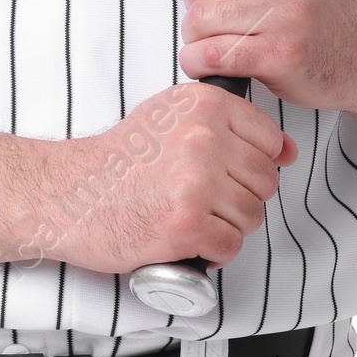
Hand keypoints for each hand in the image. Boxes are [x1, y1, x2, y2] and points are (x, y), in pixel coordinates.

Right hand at [26, 83, 296, 274]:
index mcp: (204, 106)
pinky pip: (230, 246)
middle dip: (240, 197)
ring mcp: (196, 183)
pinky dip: (212, 251)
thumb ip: (227, 124)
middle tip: (203, 198)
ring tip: (192, 216)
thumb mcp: (172, 117)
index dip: (252, 162)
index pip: (269, 139)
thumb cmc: (119, 159)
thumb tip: (286, 149)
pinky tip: (186, 237)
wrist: (70, 192)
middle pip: (264, 182)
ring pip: (251, 216)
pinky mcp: (186, 225)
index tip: (226, 170)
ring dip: (227, 226)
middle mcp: (203, 139)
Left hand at [179, 0, 356, 111]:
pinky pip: (211, 54)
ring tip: (219, 40)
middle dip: (198, 4)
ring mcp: (285, 11)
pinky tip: (211, 63)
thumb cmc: (315, 4)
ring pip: (199, 19)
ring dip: (198, 38)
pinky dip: (200, 63)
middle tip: (221, 17)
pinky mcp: (279, 53)